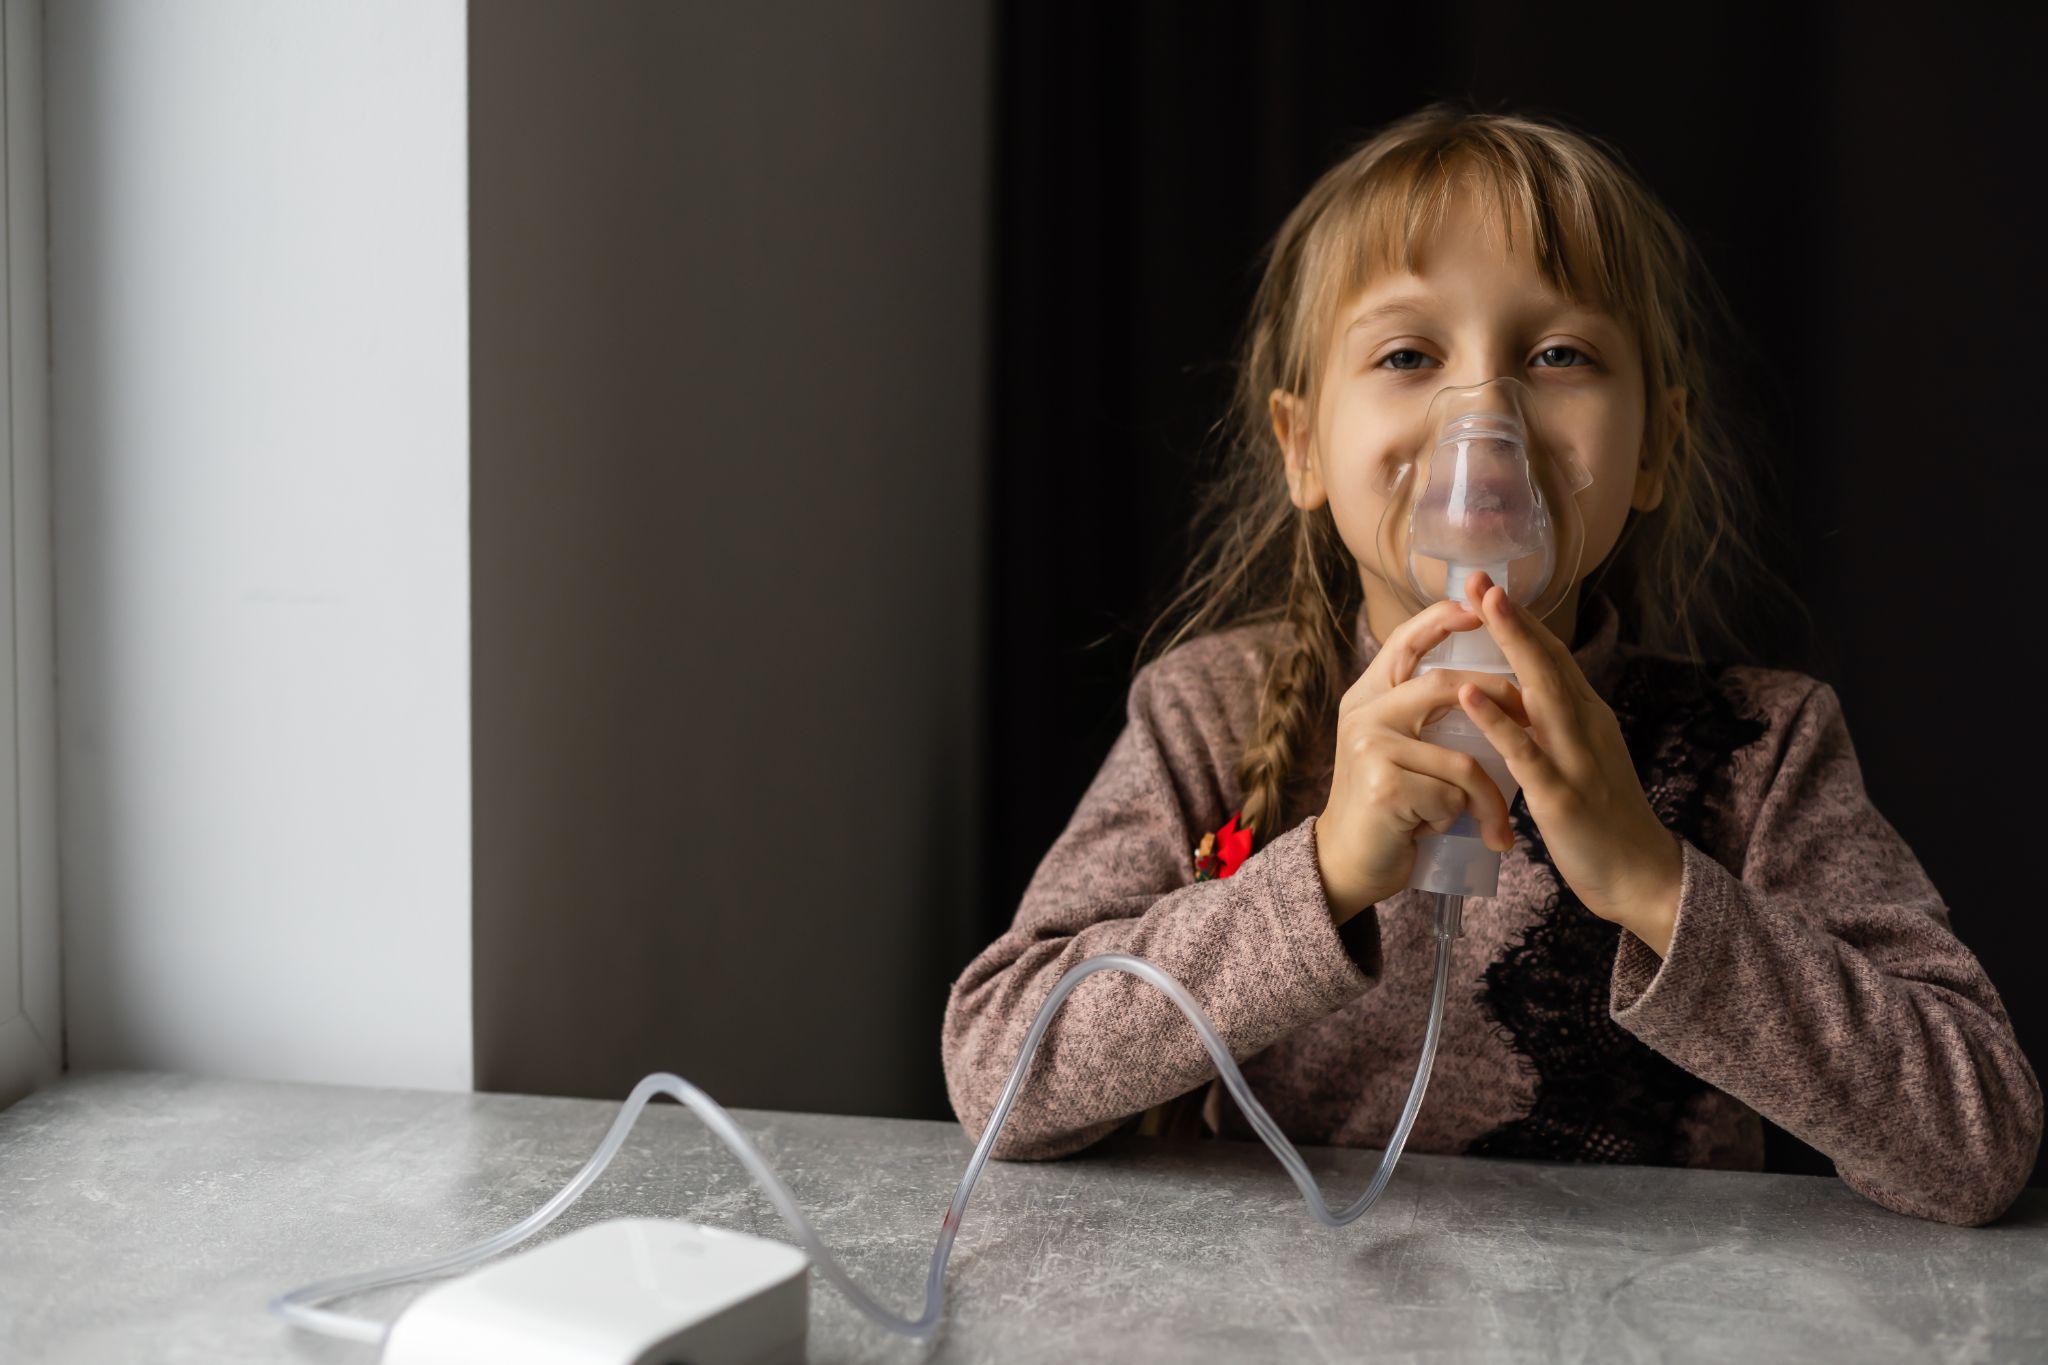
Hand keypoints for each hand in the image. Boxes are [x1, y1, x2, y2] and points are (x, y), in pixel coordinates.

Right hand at [1315, 595, 1531, 922]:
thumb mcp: (1399, 749)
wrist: (1351, 865)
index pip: (1405, 642)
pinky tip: (1441, 832)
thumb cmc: (1389, 809)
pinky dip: (1462, 819)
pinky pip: (1453, 794)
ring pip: (1463, 759)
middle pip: (1447, 687)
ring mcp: (1370, 747)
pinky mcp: (1384, 786)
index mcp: (1368, 697)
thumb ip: (1420, 713)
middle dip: (1504, 705)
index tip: (1480, 603)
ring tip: (1493, 823)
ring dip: (1487, 799)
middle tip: (1536, 727)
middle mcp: (1364, 714)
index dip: (1442, 619)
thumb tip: (1480, 679)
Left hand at [1454, 574, 1683, 956]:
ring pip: (1543, 691)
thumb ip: (1558, 725)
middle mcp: (1586, 726)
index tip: (1492, 585)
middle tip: (1482, 577)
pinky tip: (1470, 694)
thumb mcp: (1583, 758)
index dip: (1523, 621)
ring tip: (1483, 607)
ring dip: (1512, 645)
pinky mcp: (1561, 796)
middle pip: (1550, 660)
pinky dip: (1497, 720)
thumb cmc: (1604, 819)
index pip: (1554, 657)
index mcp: (1588, 716)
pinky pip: (1525, 752)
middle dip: (1515, 617)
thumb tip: (1522, 693)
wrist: (1641, 877)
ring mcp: (1577, 759)